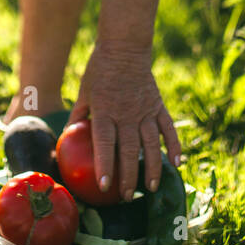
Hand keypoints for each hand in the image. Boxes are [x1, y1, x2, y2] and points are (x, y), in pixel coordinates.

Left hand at [67, 40, 181, 199]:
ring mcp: (145, 110)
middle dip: (128, 176)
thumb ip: (79, 114)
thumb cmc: (99, 69)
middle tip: (126, 197)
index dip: (105, 165)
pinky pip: (168, 128)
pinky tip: (177, 162)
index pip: (104, 143)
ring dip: (153, 168)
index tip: (104, 186)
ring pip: (151, 144)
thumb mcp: (84, 90)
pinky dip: (174, 145)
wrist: (125, 47)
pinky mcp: (158, 105)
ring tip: (152, 188)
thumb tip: (68, 136)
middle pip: (129, 150)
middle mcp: (126, 114)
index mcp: (105, 111)